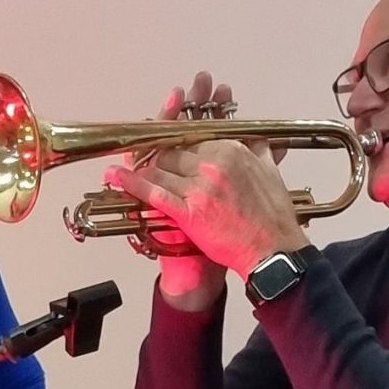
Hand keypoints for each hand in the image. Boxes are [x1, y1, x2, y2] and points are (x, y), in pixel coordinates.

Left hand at [105, 108, 307, 281]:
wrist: (274, 251)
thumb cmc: (273, 217)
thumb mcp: (270, 172)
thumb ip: (258, 150)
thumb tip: (253, 139)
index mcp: (231, 150)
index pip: (191, 137)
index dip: (173, 144)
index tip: (164, 147)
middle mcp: (213, 164)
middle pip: (171, 152)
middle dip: (156, 158)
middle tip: (144, 162)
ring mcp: (200, 188)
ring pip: (159, 169)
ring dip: (139, 169)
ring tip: (121, 170)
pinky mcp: (190, 212)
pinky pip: (153, 192)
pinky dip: (130, 183)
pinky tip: (114, 177)